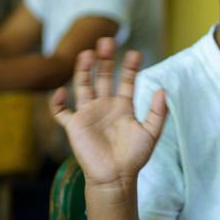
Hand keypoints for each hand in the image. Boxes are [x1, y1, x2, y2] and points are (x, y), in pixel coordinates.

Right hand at [50, 37, 166, 189]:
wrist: (115, 178)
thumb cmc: (133, 158)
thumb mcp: (151, 134)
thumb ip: (158, 113)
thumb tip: (162, 90)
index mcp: (123, 107)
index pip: (126, 80)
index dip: (130, 67)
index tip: (135, 53)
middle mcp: (104, 106)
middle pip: (103, 77)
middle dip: (105, 60)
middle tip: (107, 42)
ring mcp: (88, 114)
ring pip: (83, 86)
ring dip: (84, 70)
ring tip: (87, 53)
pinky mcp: (74, 126)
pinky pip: (61, 111)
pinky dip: (57, 102)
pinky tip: (61, 91)